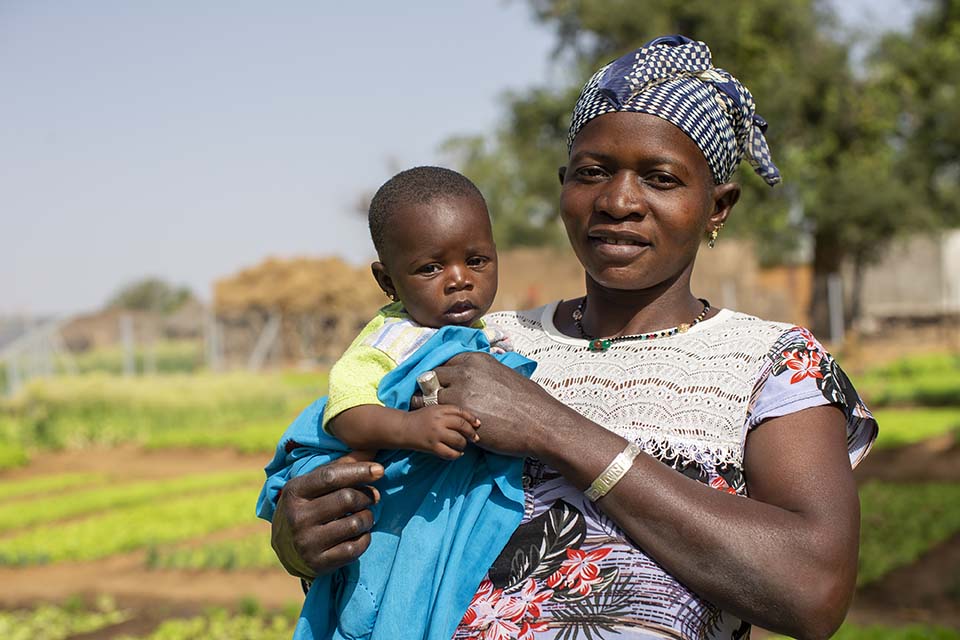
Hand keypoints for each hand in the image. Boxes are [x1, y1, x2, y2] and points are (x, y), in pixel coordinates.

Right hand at [271, 461, 382, 578]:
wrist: (287, 548)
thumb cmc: (309, 506)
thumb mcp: (315, 484)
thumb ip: (342, 466)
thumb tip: (373, 447)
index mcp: (294, 491)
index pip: (330, 476)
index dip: (359, 471)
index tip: (380, 470)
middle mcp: (297, 517)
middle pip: (347, 498)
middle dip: (367, 495)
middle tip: (372, 496)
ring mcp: (306, 542)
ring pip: (355, 523)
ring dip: (368, 517)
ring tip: (365, 515)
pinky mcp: (318, 563)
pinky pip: (355, 548)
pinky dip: (365, 538)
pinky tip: (360, 534)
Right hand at [398, 404, 480, 459]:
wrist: (403, 428)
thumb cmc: (420, 418)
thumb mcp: (434, 410)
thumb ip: (449, 412)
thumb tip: (470, 422)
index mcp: (439, 409)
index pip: (460, 412)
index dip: (471, 418)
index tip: (477, 424)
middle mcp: (439, 420)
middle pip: (462, 425)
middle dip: (471, 433)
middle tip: (475, 438)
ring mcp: (436, 434)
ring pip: (458, 440)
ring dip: (464, 444)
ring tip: (463, 445)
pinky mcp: (432, 446)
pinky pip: (450, 453)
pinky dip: (457, 454)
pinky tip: (457, 453)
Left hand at [421, 352, 564, 458]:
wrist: (540, 423)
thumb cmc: (529, 402)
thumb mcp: (504, 375)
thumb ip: (484, 374)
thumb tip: (476, 382)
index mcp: (476, 360)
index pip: (445, 364)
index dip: (442, 379)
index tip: (444, 390)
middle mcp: (465, 371)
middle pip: (431, 377)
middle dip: (431, 391)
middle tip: (437, 406)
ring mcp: (459, 391)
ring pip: (428, 397)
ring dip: (431, 407)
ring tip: (437, 419)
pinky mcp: (459, 412)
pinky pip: (435, 415)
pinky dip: (437, 422)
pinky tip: (443, 429)